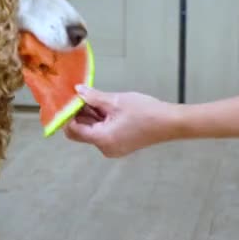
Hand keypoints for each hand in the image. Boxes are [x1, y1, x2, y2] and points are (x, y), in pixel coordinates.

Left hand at [63, 85, 179, 157]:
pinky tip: (106, 107)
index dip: (68, 115)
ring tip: (97, 99)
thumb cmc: (146, 112)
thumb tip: (77, 90)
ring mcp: (112, 148)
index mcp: (102, 139)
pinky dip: (101, 121)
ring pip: (92, 131)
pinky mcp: (120, 145)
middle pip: (81, 132)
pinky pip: (103, 133)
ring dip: (90, 116)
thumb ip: (93, 97)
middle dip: (79, 114)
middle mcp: (104, 148)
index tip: (70, 100)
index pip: (72, 130)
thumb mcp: (115, 101)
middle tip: (83, 96)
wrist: (170, 123)